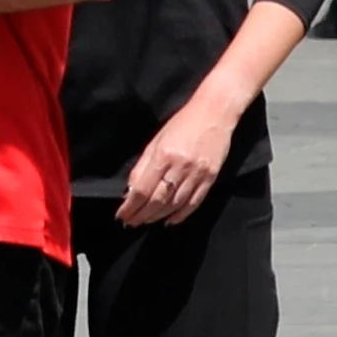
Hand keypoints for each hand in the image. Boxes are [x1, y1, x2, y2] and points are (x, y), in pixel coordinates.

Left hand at [117, 98, 239, 226]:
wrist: (215, 113)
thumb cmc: (183, 123)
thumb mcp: (156, 140)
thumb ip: (143, 166)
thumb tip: (131, 190)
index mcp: (163, 155)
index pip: (142, 189)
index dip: (131, 206)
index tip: (122, 215)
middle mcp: (180, 167)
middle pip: (157, 200)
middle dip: (141, 215)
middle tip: (130, 223)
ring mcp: (197, 174)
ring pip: (174, 205)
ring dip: (157, 217)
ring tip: (146, 222)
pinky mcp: (211, 178)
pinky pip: (194, 203)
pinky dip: (180, 215)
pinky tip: (169, 220)